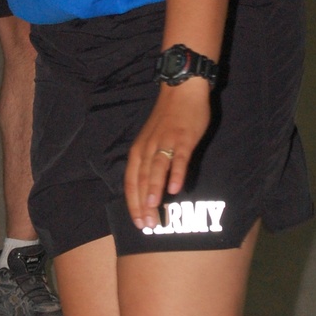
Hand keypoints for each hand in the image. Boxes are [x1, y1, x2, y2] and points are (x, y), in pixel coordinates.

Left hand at [125, 78, 211, 228]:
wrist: (182, 89)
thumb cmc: (168, 118)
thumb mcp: (152, 140)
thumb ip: (151, 162)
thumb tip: (150, 189)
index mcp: (139, 150)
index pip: (131, 181)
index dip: (133, 203)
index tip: (137, 223)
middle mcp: (149, 148)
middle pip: (141, 179)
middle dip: (142, 204)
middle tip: (147, 225)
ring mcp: (166, 142)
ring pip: (156, 169)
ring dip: (154, 189)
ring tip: (154, 209)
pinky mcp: (184, 138)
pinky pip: (179, 158)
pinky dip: (176, 173)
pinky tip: (176, 188)